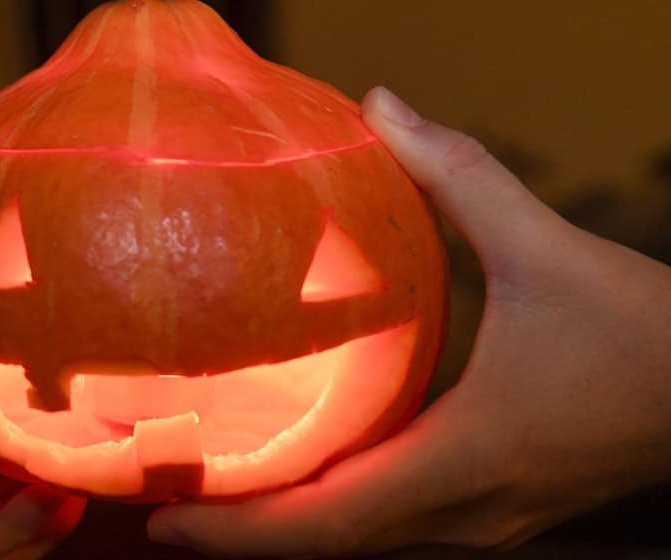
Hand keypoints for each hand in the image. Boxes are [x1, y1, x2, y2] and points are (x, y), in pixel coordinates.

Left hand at [146, 86, 670, 556]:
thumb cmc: (644, 332)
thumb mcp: (548, 247)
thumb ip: (460, 175)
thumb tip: (381, 107)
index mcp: (466, 458)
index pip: (331, 521)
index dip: (242, 530)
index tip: (165, 521)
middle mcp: (465, 509)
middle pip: (328, 545)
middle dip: (239, 536)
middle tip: (157, 508)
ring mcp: (480, 520)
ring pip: (358, 542)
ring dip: (280, 527)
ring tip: (208, 495)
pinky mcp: (489, 507)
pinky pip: (389, 523)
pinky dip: (327, 512)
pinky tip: (294, 474)